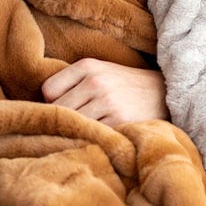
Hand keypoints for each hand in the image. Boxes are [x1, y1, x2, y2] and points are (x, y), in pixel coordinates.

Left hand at [41, 58, 168, 127]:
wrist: (166, 93)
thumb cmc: (126, 86)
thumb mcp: (101, 72)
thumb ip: (73, 83)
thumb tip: (39, 107)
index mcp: (87, 65)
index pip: (48, 90)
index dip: (53, 103)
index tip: (66, 109)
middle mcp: (95, 81)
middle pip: (58, 110)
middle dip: (64, 120)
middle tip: (76, 125)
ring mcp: (107, 101)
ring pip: (73, 124)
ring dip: (77, 132)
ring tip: (88, 132)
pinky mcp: (119, 121)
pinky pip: (92, 135)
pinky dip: (93, 139)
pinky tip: (101, 137)